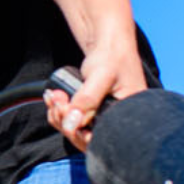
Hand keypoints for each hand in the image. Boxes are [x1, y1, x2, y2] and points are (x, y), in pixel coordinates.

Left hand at [44, 16, 146, 150]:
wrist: (108, 44)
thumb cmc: (113, 55)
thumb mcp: (101, 76)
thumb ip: (87, 100)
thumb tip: (72, 123)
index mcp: (128, 117)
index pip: (103, 140)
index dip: (81, 134)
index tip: (66, 116)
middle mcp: (117, 122)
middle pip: (85, 139)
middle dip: (66, 122)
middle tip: (57, 101)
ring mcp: (102, 119)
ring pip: (75, 131)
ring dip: (59, 116)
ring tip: (55, 96)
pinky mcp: (90, 114)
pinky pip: (71, 121)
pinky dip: (59, 112)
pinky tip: (54, 98)